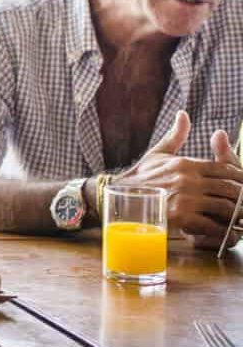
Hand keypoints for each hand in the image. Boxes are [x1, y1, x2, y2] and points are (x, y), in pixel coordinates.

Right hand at [114, 111, 242, 249]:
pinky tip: (226, 233)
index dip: (241, 178)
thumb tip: (183, 113)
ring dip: (236, 215)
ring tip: (238, 218)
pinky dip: (223, 231)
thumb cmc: (139, 177)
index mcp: (186, 163)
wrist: (117, 198)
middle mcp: (188, 179)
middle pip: (230, 188)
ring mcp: (185, 198)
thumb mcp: (158, 153)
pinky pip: (212, 225)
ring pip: (226, 207)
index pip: (225, 169)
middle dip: (242, 198)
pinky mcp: (180, 217)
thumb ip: (176, 135)